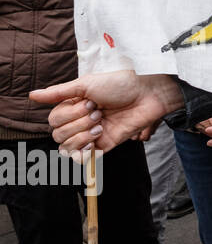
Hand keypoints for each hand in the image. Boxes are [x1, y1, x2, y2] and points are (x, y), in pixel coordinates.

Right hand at [33, 71, 182, 155]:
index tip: (90, 102)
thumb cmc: (119, 84)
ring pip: (68, 148)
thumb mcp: (86, 84)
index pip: (53, 121)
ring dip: (81, 136)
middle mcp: (80, 122)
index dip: (68, 114)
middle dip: (77, 123)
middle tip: (98, 112)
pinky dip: (84, 154)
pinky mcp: (105, 145)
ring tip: (101, 124)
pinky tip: (95, 142)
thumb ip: (58, 93)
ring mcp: (92, 134)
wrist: (147, 95)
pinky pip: (84, 159)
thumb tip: (31, 95)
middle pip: (58, 135)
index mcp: (73, 107)